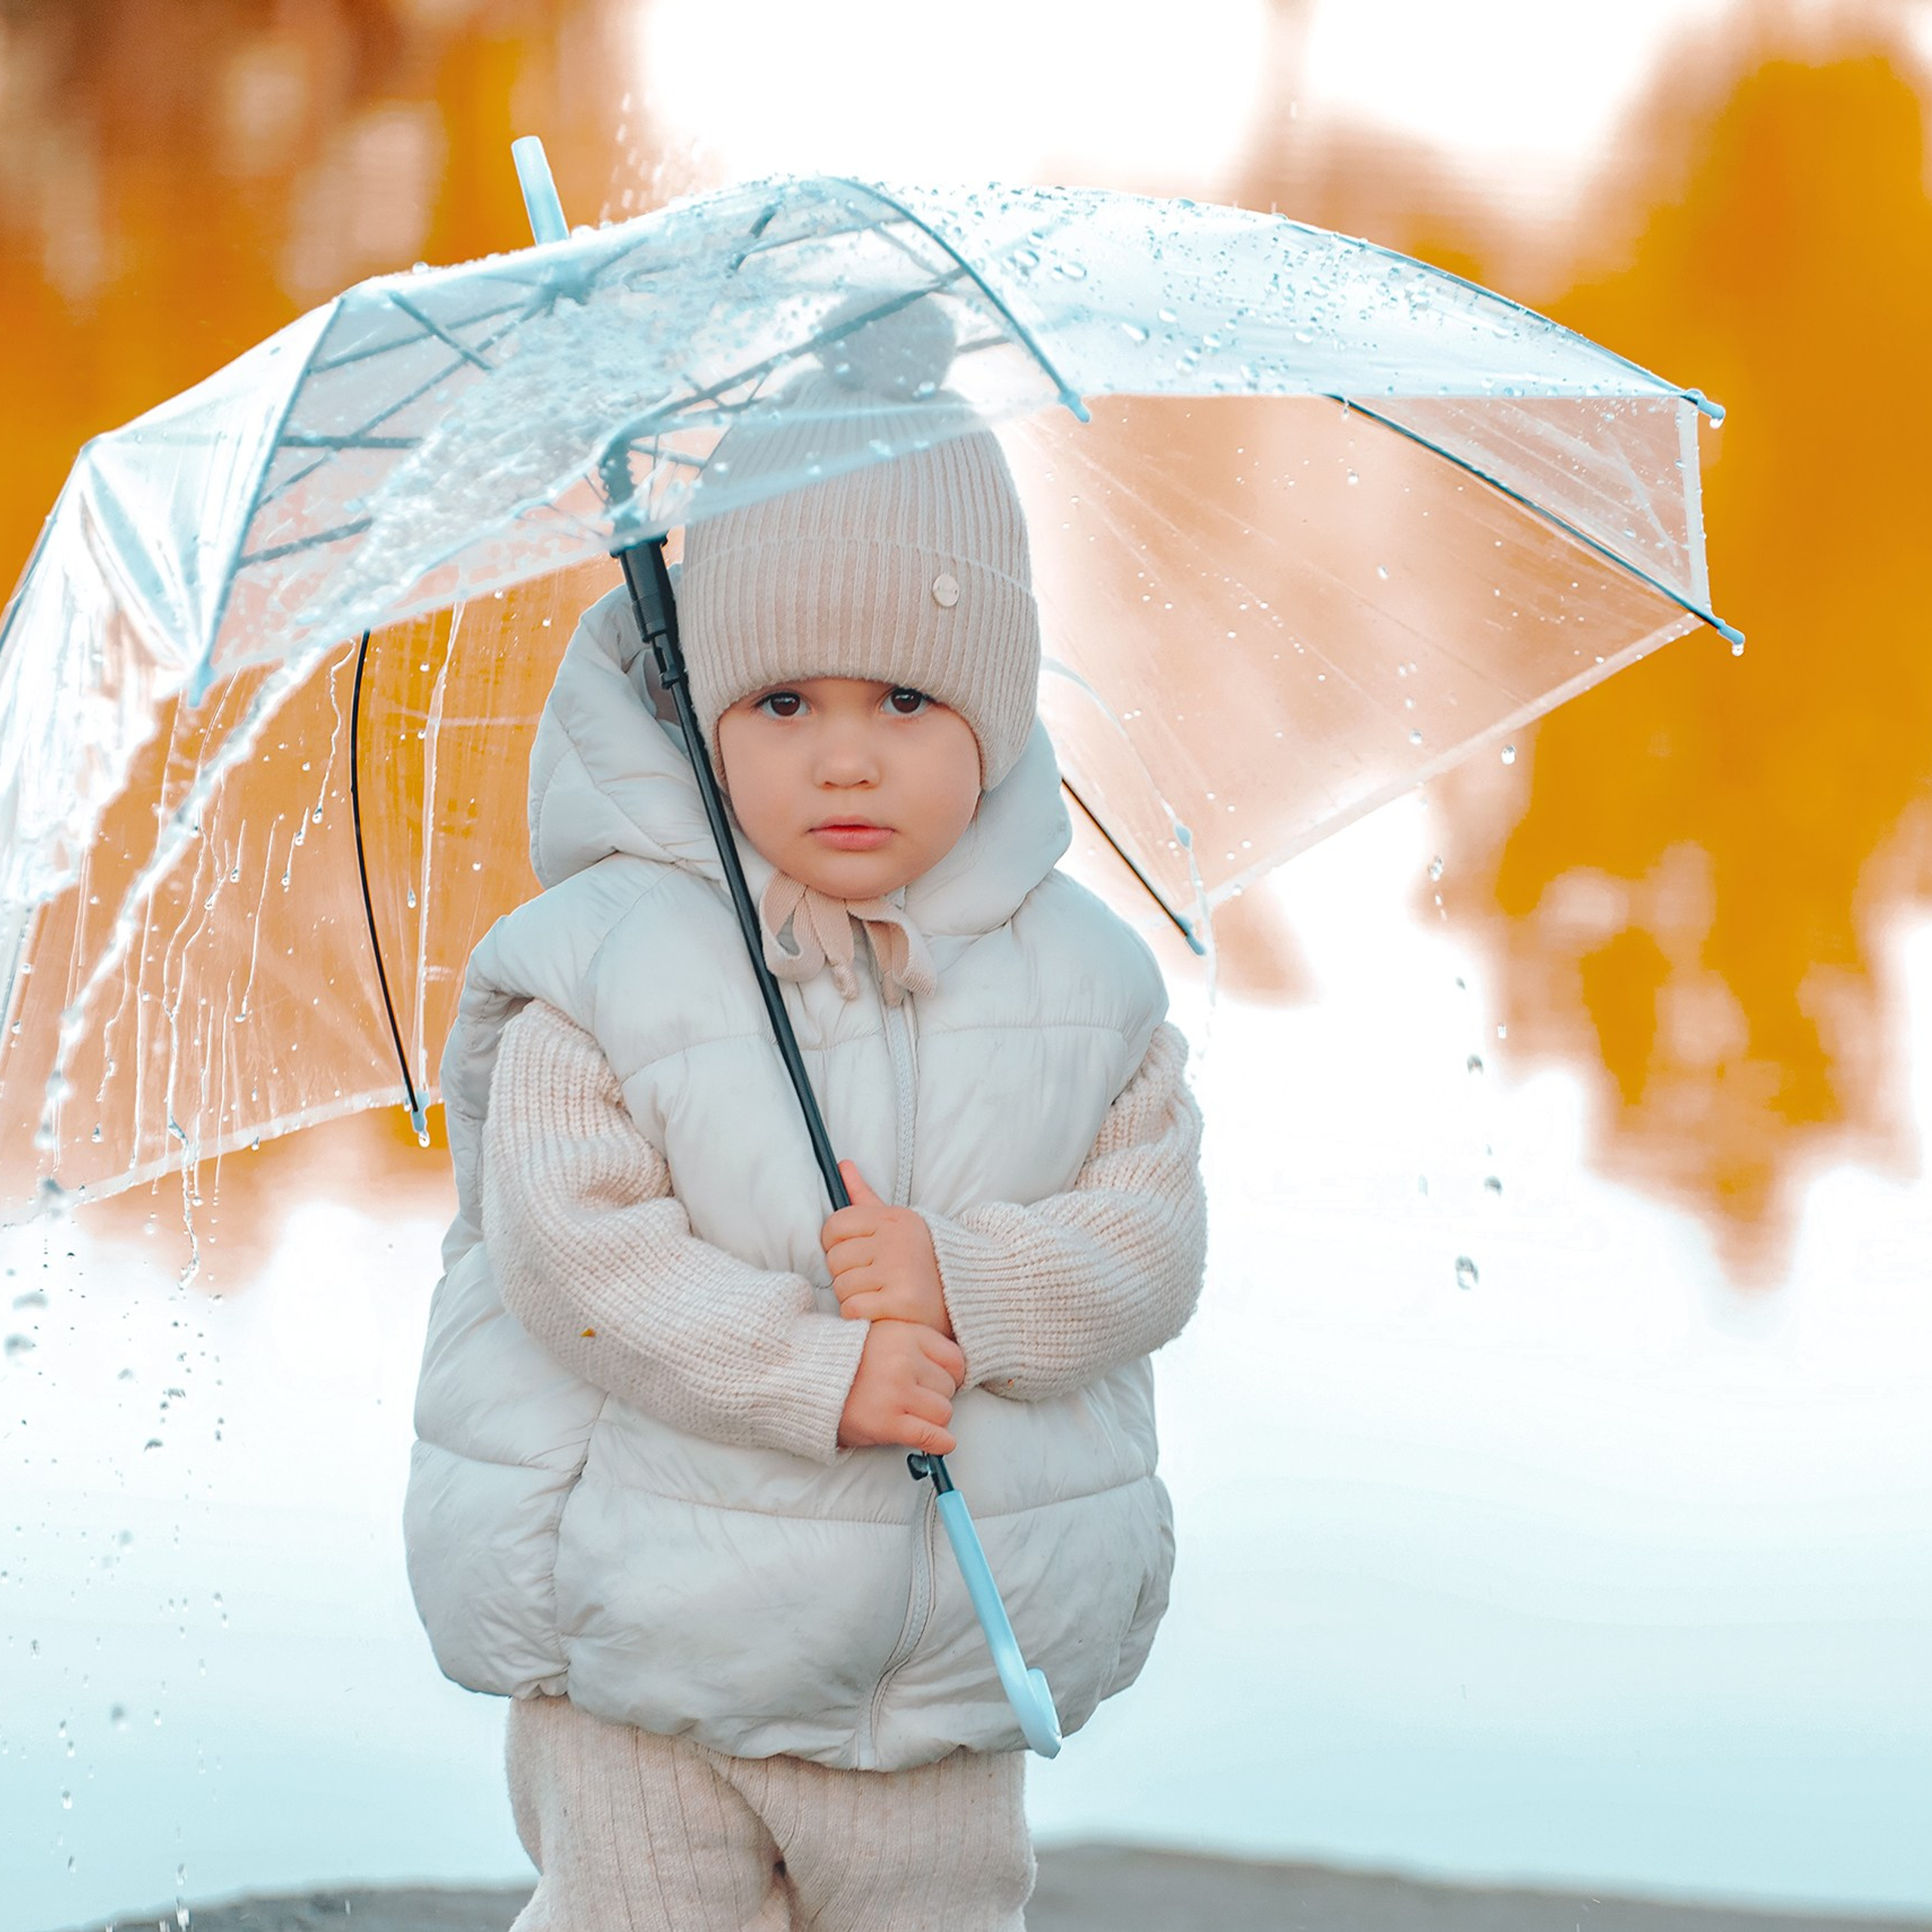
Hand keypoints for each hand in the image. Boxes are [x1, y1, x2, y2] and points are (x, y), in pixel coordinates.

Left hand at [823, 1162, 952, 1336]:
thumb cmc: (920, 1257)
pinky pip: (852, 1308)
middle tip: (869, 1278)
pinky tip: (877, 1309)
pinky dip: (858, 1314)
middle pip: (835, 1260)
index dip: (835, 1244)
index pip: (835, 1226)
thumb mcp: (896, 1221)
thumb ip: (864, 1195)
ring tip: (876, 1293)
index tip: (853, 1253)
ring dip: (852, 1296)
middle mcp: (896, 1241)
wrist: (964, 1294)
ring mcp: (900, 1271)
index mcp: (892, 1219)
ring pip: (841, 1287)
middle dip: (845, 1274)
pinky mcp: (902, 1301)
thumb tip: (842, 1165)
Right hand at [837, 1319, 965, 1453]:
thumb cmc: (847, 1362)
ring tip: (912, 1417)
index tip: (938, 1384)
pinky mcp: (887, 1421)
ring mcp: (896, 1391)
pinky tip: (938, 1443)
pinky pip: (931, 1435)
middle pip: (948, 1388)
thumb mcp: (884, 1336)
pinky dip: (939, 1443)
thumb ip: (916, 1346)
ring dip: (932, 1420)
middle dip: (935, 1398)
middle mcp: (904, 1359)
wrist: (808, 1381)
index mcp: (905, 1334)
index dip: (949, 1376)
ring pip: (943, 1412)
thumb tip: (952, 1375)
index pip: (955, 1360)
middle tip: (914, 1402)